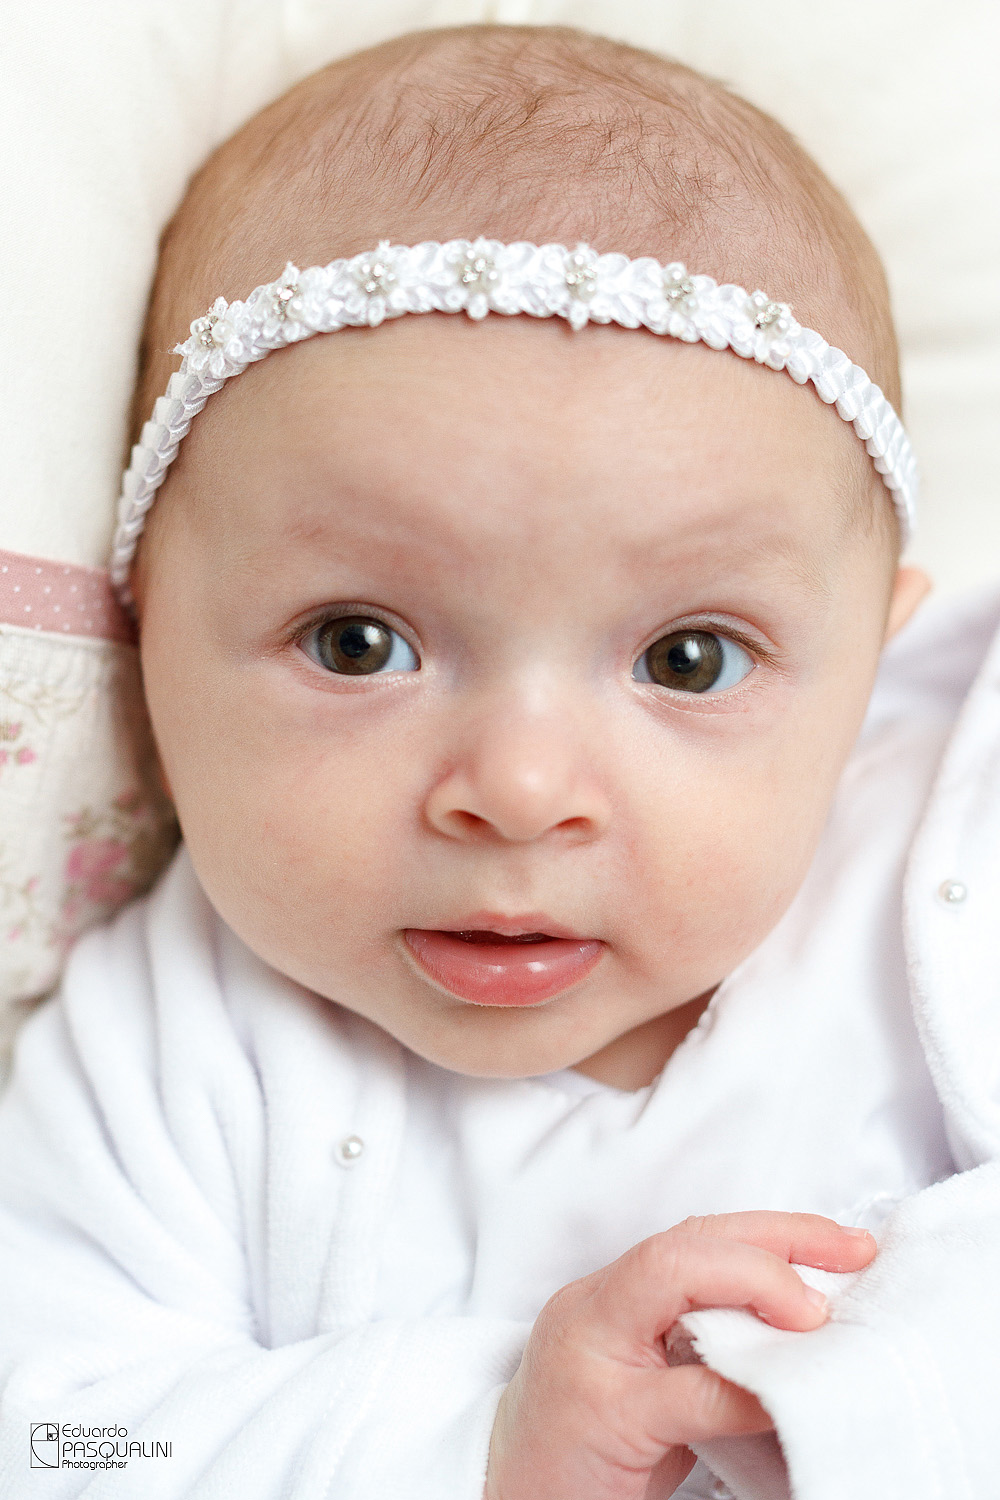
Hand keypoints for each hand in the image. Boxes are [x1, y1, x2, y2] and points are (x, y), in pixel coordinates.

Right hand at [484, 1211, 875, 1499]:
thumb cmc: (581, 1453)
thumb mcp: (640, 1383)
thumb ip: (697, 1346)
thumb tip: (800, 1331)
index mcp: (608, 1297)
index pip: (695, 1236)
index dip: (774, 1230)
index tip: (843, 1245)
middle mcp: (593, 1309)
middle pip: (685, 1241)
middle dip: (776, 1239)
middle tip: (848, 1257)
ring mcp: (592, 1356)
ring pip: (672, 1276)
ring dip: (758, 1284)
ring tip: (818, 1315)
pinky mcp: (603, 1416)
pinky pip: (684, 1390)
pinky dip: (743, 1388)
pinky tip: (783, 1393)